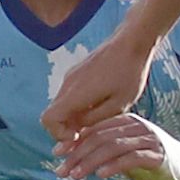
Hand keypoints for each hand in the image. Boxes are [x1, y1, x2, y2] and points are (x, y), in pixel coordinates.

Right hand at [39, 33, 155, 141]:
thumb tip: (78, 129)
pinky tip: (98, 106)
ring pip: (62, 105)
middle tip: (87, 133)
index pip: (48, 119)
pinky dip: (77, 106)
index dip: (58, 133)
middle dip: (66, 128)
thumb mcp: (118, 105)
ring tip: (97, 120)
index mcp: (75, 94)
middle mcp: (67, 84)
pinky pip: (69, 95)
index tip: (77, 137)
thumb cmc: (129, 73)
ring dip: (73, 117)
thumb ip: (94, 119)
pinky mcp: (77, 73)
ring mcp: (71, 77)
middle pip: (53, 114)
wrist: (131, 42)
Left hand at [54, 112, 179, 179]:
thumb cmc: (156, 161)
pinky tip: (101, 175)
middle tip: (61, 169)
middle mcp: (137, 126)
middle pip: (100, 138)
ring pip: (112, 147)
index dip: (74, 142)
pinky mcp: (158, 154)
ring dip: (91, 162)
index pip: (95, 129)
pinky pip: (131, 158)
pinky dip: (114, 166)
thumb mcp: (128, 153)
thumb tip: (78, 156)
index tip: (57, 154)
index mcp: (127, 121)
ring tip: (76, 175)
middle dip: (77, 154)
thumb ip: (108, 150)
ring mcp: (148, 139)